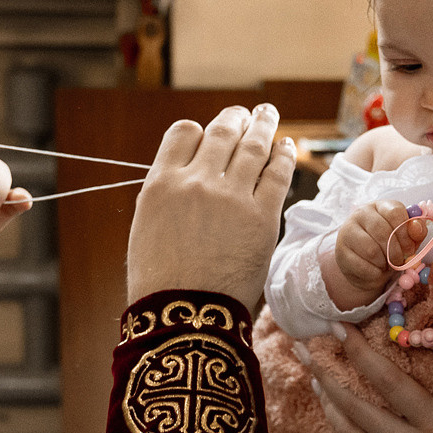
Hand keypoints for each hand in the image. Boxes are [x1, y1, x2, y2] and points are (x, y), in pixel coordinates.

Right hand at [127, 104, 296, 309]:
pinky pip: (277, 173)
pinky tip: (286, 147)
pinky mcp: (262, 216)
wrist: (185, 316)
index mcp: (161, 182)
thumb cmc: (161, 281)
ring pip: (253, 145)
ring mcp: (231, 196)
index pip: (185, 132)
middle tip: (247, 116)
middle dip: (236, 119)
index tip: (209, 135)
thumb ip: (168, 195)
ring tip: (268, 116)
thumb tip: (187, 178)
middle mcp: (196, 181)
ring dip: (263, 126)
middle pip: (222, 131)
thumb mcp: (147, 227)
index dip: (200, 130)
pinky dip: (283, 155)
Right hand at [321, 199, 426, 309]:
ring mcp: (347, 231)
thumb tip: (416, 226)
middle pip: (383, 232)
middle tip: (399, 261)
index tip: (410, 248)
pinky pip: (362, 265)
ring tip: (386, 265)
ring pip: (372, 250)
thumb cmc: (389, 248)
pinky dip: (374, 273)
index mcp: (380, 206)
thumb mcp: (407, 239)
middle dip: (396, 252)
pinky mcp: (341, 251)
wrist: (367, 267)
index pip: (395, 212)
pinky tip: (376, 271)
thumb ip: (416, 231)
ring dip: (384, 263)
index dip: (406, 233)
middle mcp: (360, 214)